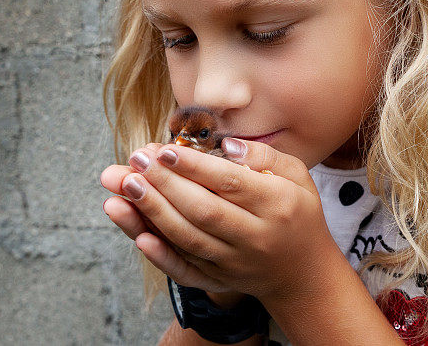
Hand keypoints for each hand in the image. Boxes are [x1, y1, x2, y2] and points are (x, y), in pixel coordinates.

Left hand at [106, 138, 339, 303]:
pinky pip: (186, 270)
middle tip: (135, 160)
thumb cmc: (297, 213)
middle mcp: (256, 236)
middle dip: (165, 185)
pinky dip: (161, 256)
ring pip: (189, 239)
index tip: (165, 150)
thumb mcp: (297, 177)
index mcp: (277, 205)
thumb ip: (266, 156)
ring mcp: (235, 262)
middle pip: (204, 211)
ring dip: (153, 212)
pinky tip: (139, 237)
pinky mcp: (219, 280)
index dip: (195, 167)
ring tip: (125, 186)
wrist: (302, 272)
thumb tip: (228, 146)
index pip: (230, 183)